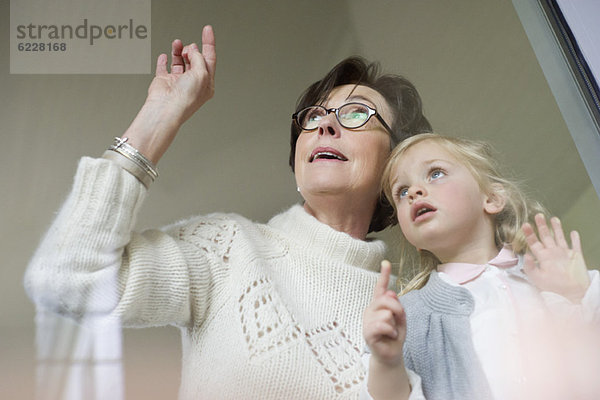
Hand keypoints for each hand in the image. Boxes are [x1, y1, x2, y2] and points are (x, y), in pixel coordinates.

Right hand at [122, 25, 216, 163]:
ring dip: (179, 50)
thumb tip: (192, 49)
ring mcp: (178, 82)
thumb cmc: (186, 97)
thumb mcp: (202, 73)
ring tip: (177, 44)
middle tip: (189, 47)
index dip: (209, 43)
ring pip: (180, 61)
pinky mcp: (164, 81)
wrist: (166, 108)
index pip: (209, 59)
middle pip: (195, 60)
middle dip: (192, 49)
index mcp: (206, 84)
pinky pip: (164, 67)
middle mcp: (192, 83)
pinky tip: (165, 55)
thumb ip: (199, 58)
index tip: (207, 30)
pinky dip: (164, 60)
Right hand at [363, 260, 405, 366]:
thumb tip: (390, 291)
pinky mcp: (367, 332)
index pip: (380, 287)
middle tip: (398, 320)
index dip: (384, 274)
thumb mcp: (400, 319)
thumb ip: (397, 306)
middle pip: (387, 299)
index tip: (386, 262)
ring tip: (391, 331)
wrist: (390, 355)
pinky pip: (383, 325)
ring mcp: (367, 320)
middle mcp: (370, 309)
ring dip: (394, 324)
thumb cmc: (394, 335)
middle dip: (397, 309)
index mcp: (378, 304)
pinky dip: (391, 331)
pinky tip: (389, 336)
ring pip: (386, 314)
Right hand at [522, 214, 589, 301]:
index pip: (534, 243)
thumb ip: (530, 266)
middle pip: (546, 236)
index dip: (529, 233)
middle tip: (538, 215)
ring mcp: (566, 252)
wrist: (576, 293)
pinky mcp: (577, 256)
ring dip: (557, 228)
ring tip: (554, 219)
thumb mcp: (537, 279)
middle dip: (541, 225)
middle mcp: (555, 252)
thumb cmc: (555, 288)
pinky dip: (575, 238)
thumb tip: (526, 255)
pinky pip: (576, 244)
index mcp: (544, 257)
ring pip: (560, 237)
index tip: (525, 224)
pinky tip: (574, 232)